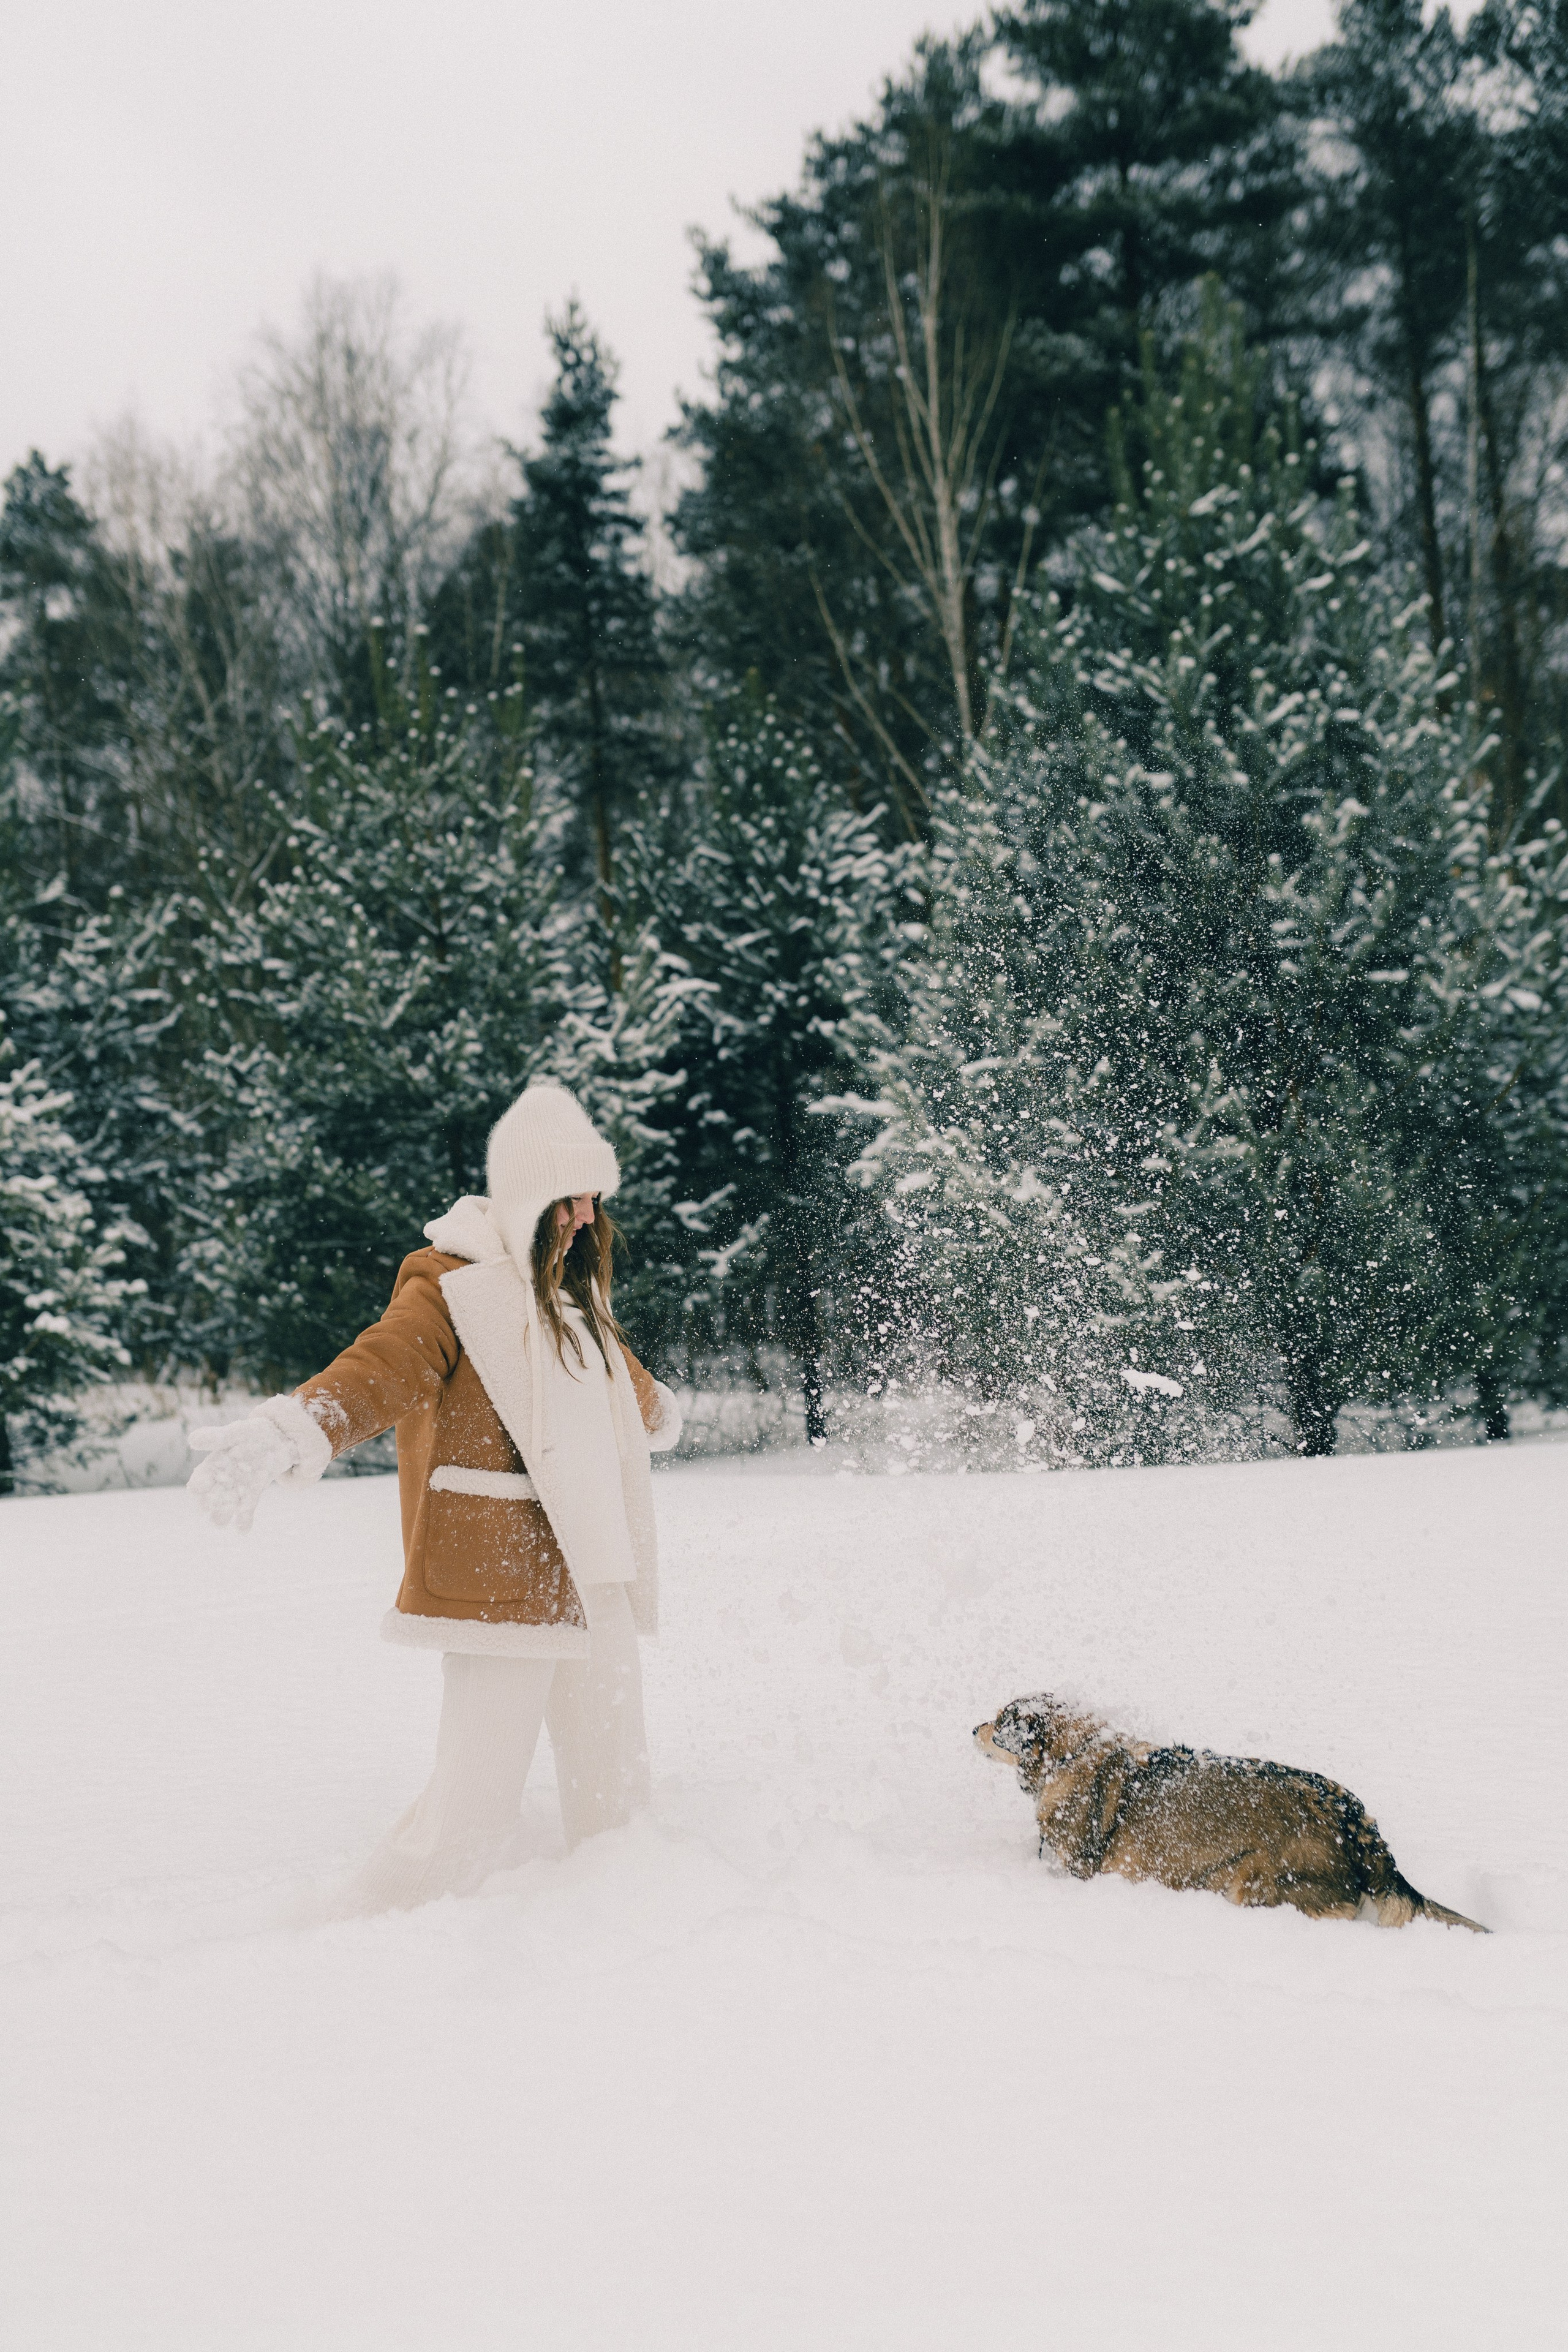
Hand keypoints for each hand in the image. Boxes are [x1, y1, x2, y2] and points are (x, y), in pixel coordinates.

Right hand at [187, 1415, 300, 1531]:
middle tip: (208, 1507)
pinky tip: (243, 1530)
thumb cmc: (254, 1433)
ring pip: (225, 1508)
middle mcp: (222, 1479)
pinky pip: (246, 1511)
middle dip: (208, 1504)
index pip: (201, 1478)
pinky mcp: (252, 1495)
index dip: (198, 1484)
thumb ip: (217, 1437)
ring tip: (221, 1522)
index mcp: (214, 1463)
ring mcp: (237, 1489)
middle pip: (210, 1497)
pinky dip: (244, 1522)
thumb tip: (191, 1440)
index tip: (197, 1487)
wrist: (279, 1439)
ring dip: (222, 1516)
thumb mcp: (237, 1431)